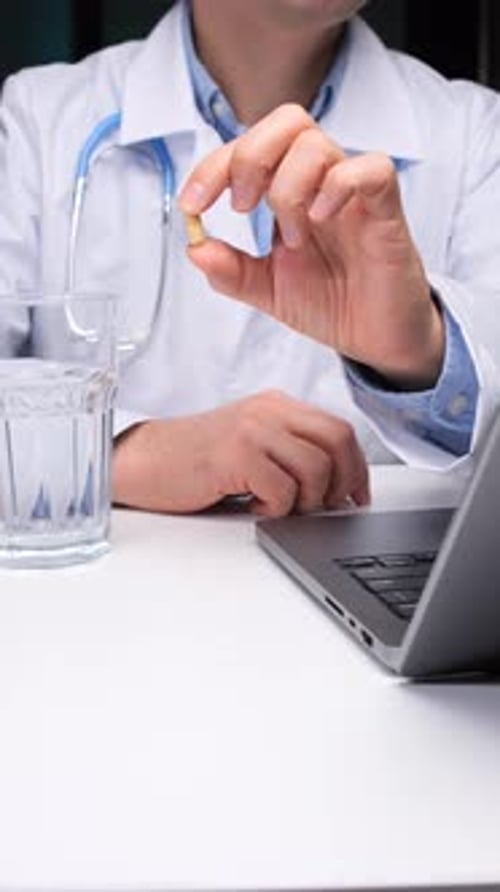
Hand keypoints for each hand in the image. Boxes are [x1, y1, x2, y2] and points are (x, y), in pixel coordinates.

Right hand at [112, 390, 369, 516]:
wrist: (143, 462)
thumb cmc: (195, 461)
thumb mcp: (251, 444)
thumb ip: (290, 452)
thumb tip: (336, 486)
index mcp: (276, 405)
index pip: (339, 430)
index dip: (356, 468)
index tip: (355, 496)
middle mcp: (268, 410)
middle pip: (339, 442)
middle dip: (343, 483)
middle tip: (326, 506)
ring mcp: (252, 430)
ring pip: (316, 470)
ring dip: (306, 500)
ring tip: (278, 506)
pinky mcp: (235, 455)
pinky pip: (283, 491)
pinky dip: (275, 510)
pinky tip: (253, 507)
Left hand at [179, 104, 443, 389]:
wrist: (374, 338)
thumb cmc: (332, 304)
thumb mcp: (268, 289)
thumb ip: (230, 270)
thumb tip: (194, 247)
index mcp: (289, 192)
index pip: (249, 150)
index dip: (213, 167)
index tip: (194, 204)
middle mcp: (320, 182)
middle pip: (286, 122)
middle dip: (249, 157)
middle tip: (242, 207)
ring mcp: (353, 192)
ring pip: (317, 143)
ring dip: (289, 189)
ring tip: (293, 237)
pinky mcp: (386, 209)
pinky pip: (371, 169)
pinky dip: (339, 186)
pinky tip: (321, 219)